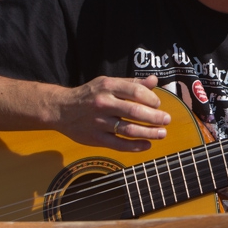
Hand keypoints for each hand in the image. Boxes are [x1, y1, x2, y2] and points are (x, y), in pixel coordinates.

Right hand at [52, 75, 170, 151]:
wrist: (61, 109)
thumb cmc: (90, 94)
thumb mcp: (108, 83)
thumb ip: (131, 83)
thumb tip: (154, 81)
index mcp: (108, 86)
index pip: (135, 92)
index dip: (151, 99)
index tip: (158, 104)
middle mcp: (103, 103)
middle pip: (134, 111)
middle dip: (155, 117)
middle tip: (167, 120)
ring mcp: (98, 121)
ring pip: (128, 129)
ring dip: (148, 133)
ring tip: (161, 133)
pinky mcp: (95, 138)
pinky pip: (118, 144)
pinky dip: (135, 146)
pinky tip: (146, 145)